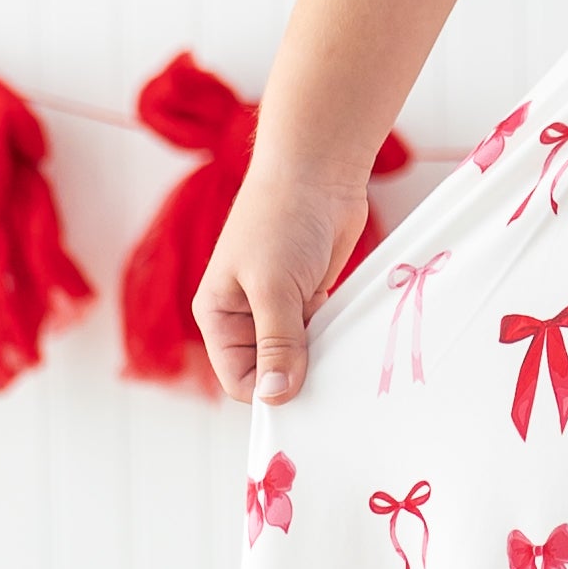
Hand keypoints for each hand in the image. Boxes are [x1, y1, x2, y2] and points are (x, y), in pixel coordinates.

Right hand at [192, 160, 369, 404]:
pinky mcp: (310, 296)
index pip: (238, 380)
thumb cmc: (281, 220)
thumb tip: (275, 398)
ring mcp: (279, 307)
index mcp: (218, 316)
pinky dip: (335, 338)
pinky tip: (349, 332)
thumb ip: (277, 344)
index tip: (304, 393)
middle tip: (330, 377)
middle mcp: (245, 316)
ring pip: (299, 356)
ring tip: (341, 350)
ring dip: (320, 357)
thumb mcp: (274, 288)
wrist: (318, 170)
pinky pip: (321, 335)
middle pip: (269, 373)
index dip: (268, 393)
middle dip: (297, 378)